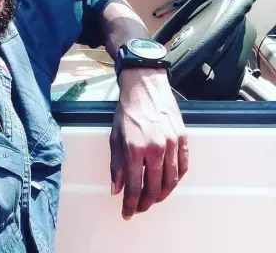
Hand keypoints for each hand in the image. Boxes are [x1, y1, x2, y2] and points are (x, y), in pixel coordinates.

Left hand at [110, 67, 187, 219]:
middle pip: (154, 188)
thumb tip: (116, 188)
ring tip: (153, 199)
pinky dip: (177, 179)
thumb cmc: (128, 110)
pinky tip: (169, 183)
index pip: (133, 186)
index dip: (130, 203)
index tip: (127, 212)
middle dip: (145, 203)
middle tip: (139, 208)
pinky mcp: (182, 138)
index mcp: (134, 149)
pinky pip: (183, 167)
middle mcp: (155, 149)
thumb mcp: (115, 136)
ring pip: (171, 181)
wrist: (145, 86)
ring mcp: (171, 144)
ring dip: (162, 195)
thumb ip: (116, 164)